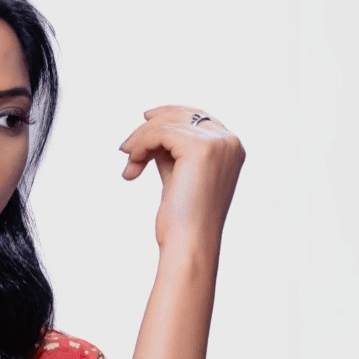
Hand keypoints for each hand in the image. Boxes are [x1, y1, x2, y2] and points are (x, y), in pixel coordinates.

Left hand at [119, 106, 244, 253]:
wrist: (190, 243)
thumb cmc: (183, 219)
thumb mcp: (180, 176)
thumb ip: (173, 153)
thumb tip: (151, 132)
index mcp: (230, 149)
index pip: (199, 118)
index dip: (170, 115)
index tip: (145, 119)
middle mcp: (229, 142)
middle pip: (183, 116)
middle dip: (150, 128)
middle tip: (127, 148)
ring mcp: (218, 143)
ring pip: (168, 123)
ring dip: (141, 141)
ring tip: (129, 164)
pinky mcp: (200, 147)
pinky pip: (160, 132)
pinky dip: (141, 145)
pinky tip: (132, 166)